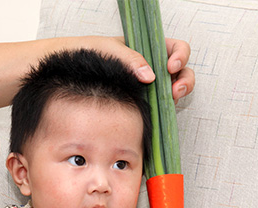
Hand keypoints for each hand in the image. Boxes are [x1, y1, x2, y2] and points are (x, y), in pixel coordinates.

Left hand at [69, 36, 193, 102]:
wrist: (72, 70)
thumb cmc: (91, 54)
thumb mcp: (111, 50)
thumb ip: (131, 59)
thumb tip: (151, 77)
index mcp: (149, 49)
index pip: (175, 48)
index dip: (180, 56)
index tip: (170, 66)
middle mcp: (153, 67)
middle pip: (182, 70)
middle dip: (185, 79)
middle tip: (175, 89)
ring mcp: (150, 85)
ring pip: (175, 88)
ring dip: (179, 93)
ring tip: (171, 98)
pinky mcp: (144, 101)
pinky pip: (161, 103)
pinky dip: (165, 106)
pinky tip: (158, 108)